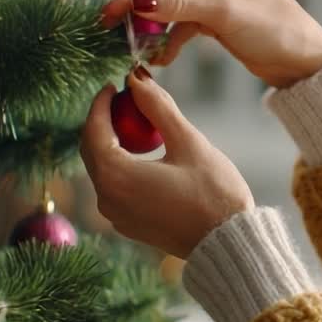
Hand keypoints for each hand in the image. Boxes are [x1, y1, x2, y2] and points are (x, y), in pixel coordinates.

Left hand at [80, 67, 254, 257]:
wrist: (229, 243)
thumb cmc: (213, 192)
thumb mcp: (188, 142)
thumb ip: (158, 107)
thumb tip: (136, 78)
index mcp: (116, 176)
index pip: (94, 129)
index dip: (102, 102)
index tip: (115, 85)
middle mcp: (107, 199)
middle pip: (92, 150)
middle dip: (105, 121)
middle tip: (125, 101)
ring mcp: (116, 216)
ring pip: (103, 169)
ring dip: (114, 144)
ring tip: (138, 125)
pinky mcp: (129, 225)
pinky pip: (115, 188)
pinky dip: (122, 166)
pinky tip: (145, 156)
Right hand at [102, 0, 321, 87]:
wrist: (305, 63)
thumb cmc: (276, 30)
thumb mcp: (225, 15)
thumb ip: (180, 7)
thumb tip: (138, 2)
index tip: (113, 9)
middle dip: (141, 8)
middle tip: (111, 25)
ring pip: (173, 6)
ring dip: (154, 27)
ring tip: (134, 47)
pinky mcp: (217, 17)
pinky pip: (184, 25)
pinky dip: (170, 41)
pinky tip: (160, 59)